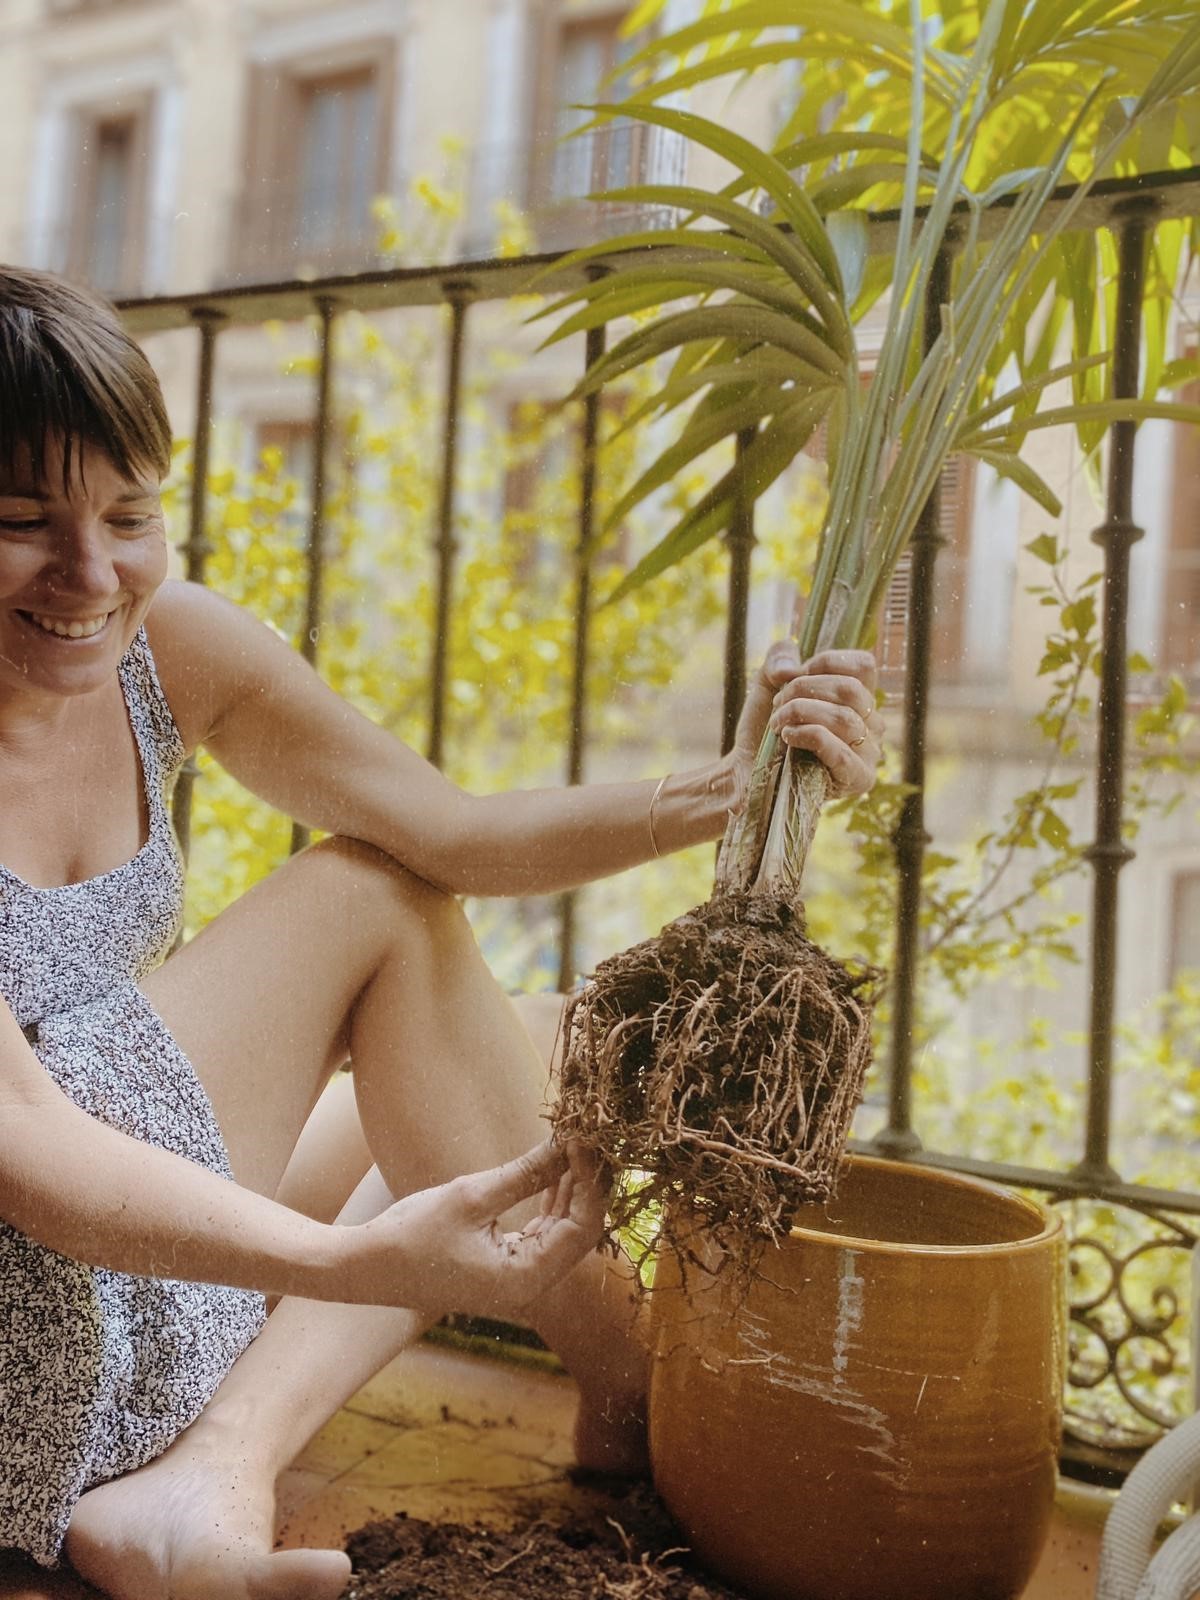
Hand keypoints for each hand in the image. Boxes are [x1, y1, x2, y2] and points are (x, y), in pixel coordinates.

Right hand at [341, 1139, 607, 1316]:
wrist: (365, 1268)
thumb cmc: (411, 1235)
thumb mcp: (471, 1196)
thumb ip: (525, 1174)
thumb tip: (566, 1144)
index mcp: (525, 1278)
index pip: (583, 1227)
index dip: (590, 1180)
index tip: (585, 1139)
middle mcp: (529, 1286)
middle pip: (580, 1231)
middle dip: (586, 1183)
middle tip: (587, 1136)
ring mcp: (518, 1280)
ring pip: (564, 1232)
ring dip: (571, 1190)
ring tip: (574, 1146)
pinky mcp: (506, 1268)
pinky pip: (543, 1234)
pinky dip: (552, 1203)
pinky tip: (555, 1171)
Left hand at [728, 642, 884, 803]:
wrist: (750, 773)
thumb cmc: (765, 730)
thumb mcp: (766, 685)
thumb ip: (778, 660)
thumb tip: (792, 668)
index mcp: (858, 699)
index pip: (863, 666)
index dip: (825, 662)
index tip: (793, 676)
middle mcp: (871, 724)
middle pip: (851, 689)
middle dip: (804, 689)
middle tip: (778, 704)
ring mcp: (869, 752)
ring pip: (844, 718)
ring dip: (800, 714)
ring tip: (777, 723)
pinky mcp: (858, 778)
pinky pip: (840, 750)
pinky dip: (808, 736)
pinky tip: (787, 737)